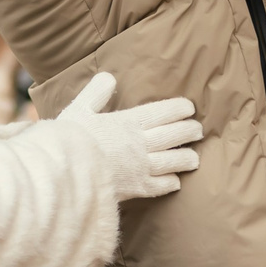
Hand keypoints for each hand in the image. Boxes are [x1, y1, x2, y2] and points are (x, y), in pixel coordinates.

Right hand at [58, 72, 203, 199]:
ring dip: (186, 158)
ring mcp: (141, 168)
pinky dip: (170, 183)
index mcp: (128, 123)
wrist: (66, 173)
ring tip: (195, 158)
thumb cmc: (70, 140)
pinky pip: (159, 186)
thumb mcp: (79, 109)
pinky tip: (176, 182)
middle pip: (172, 135)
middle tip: (198, 130)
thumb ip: (95, 93)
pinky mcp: (136, 189)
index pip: (161, 112)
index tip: (189, 108)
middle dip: (188, 131)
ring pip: (172, 161)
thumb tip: (108, 77)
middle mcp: (140, 144)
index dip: (178, 109)